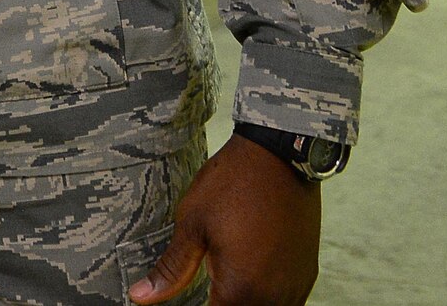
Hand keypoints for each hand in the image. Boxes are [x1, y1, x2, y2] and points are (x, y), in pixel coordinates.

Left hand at [130, 136, 319, 304]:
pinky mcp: (307, 273)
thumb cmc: (231, 185)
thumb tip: (139, 297)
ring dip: (242, 300)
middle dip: (220, 303)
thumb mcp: (192, 225)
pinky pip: (287, 301)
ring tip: (223, 271)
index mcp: (241, 291)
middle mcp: (275, 298)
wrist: (280, 155)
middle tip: (206, 275)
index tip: (193, 291)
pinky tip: (248, 272)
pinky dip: (264, 295)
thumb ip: (171, 269)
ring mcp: (296, 286)